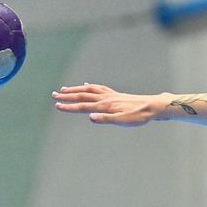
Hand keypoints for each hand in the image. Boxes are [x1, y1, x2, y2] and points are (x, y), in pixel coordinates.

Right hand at [52, 84, 166, 125]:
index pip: (83, 106)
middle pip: (82, 96)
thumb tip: (90, 117)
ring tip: (64, 89)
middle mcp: (105, 98)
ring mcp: (110, 95)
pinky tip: (86, 85)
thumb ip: (105, 119)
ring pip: (88, 90)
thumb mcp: (122, 121)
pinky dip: (90, 86)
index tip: (57, 106)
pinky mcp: (115, 94)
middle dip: (67, 96)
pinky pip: (99, 88)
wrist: (152, 106)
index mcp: (105, 105)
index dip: (69, 107)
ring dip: (75, 89)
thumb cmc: (138, 116)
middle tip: (54, 95)